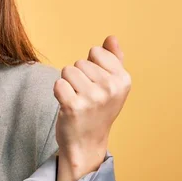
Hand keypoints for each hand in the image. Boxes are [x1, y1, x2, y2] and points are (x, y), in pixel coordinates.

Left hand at [53, 35, 130, 159]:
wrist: (87, 142)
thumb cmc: (98, 109)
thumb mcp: (112, 85)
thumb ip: (113, 59)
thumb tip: (111, 38)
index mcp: (123, 79)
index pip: (96, 51)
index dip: (91, 66)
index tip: (96, 85)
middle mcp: (110, 88)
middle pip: (79, 62)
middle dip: (78, 77)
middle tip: (85, 96)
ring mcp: (93, 98)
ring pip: (67, 71)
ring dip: (68, 84)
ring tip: (77, 100)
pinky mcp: (73, 106)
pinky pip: (58, 84)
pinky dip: (59, 93)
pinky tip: (67, 105)